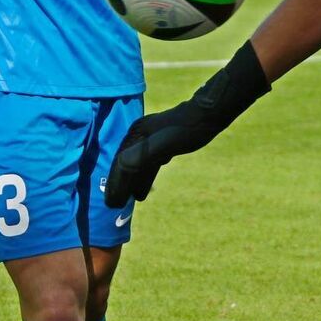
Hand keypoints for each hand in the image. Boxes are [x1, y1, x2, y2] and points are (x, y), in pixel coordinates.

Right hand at [105, 40, 270, 207]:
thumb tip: (122, 166)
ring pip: (137, 165)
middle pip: (125, 164)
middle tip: (115, 205)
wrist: (210, 114)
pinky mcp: (163, 142)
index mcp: (136, 134)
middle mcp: (139, 135)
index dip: (114, 183)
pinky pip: (148, 164)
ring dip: (131, 182)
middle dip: (120, 184)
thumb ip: (143, 154)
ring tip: (128, 201)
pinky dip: (143, 177)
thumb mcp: (165, 144)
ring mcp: (150, 138)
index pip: (119, 163)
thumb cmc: (188, 129)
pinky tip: (143, 191)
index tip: (111, 202)